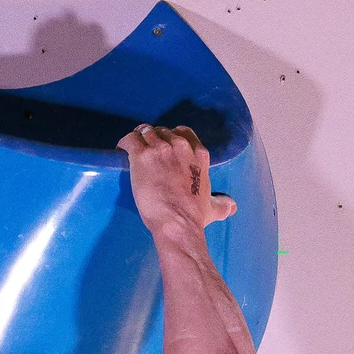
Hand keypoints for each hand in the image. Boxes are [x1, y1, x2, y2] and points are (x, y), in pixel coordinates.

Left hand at [119, 121, 235, 239]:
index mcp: (198, 154)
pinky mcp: (141, 155)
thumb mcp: (212, 207)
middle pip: (162, 131)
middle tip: (147, 151)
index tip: (165, 146)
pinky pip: (129, 139)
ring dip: (138, 139)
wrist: (177, 223)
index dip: (171, 137)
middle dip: (154, 139)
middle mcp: (180, 146)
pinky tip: (121, 150)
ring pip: (145, 132)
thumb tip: (232, 207)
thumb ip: (222, 204)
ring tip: (132, 150)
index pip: (183, 132)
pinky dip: (124, 143)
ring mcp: (160, 149)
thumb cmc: (194, 217)